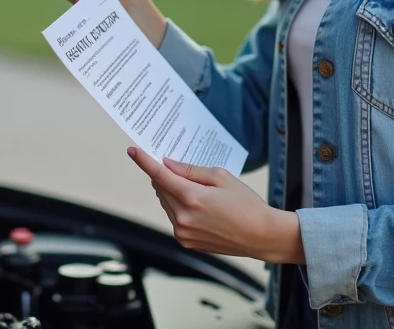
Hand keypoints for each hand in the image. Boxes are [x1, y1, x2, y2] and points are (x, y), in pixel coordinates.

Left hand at [127, 147, 304, 264]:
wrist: (260, 235)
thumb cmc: (246, 204)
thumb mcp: (222, 177)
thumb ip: (192, 170)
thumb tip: (168, 164)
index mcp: (192, 198)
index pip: (160, 175)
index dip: (144, 161)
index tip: (133, 150)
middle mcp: (183, 218)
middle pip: (161, 189)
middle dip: (165, 175)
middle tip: (178, 167)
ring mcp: (183, 233)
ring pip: (166, 203)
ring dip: (172, 192)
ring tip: (197, 190)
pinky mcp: (186, 242)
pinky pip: (174, 217)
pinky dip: (179, 207)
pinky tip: (199, 206)